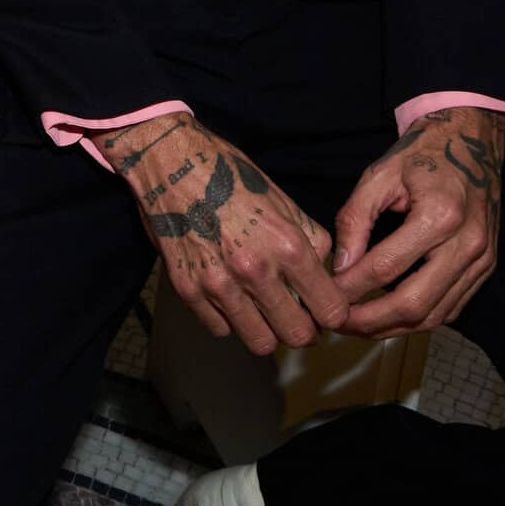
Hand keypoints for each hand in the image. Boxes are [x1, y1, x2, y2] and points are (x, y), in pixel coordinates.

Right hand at [102, 112, 349, 355]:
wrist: (171, 162)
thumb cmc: (229, 176)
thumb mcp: (283, 201)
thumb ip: (310, 241)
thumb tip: (325, 277)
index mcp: (287, 245)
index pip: (329, 309)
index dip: (332, 314)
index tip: (325, 311)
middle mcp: (254, 271)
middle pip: (296, 335)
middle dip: (304, 331)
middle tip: (298, 318)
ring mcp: (218, 284)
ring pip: (260, 342)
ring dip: (267, 330)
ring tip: (262, 310)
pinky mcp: (187, 290)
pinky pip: (220, 329)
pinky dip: (229, 319)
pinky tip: (229, 296)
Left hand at [333, 107, 504, 337]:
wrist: (471, 140)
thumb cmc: (422, 153)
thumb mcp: (379, 175)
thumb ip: (355, 221)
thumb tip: (340, 267)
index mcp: (440, 215)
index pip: (386, 267)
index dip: (351, 288)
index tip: (326, 296)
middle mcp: (468, 244)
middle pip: (413, 304)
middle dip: (370, 321)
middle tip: (337, 322)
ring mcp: (481, 260)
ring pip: (433, 315)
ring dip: (392, 328)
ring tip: (357, 326)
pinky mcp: (485, 268)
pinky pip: (450, 308)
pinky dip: (417, 319)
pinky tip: (389, 317)